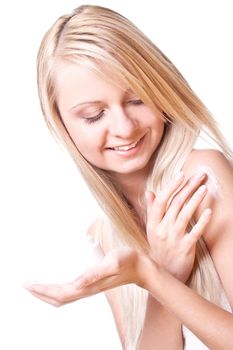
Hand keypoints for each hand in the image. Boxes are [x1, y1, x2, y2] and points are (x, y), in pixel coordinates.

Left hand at [23, 248, 148, 306]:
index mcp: (89, 286)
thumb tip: (77, 282)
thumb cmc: (128, 262)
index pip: (61, 293)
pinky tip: (55, 284)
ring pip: (63, 296)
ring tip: (35, 286)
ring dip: (47, 293)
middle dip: (41, 293)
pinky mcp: (91, 283)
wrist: (140, 268)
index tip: (29, 285)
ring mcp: (89, 288)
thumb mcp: (112, 262)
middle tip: (25, 285)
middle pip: (59, 297)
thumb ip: (95, 273)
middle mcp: (87, 290)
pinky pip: (70, 291)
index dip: (44, 290)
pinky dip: (57, 290)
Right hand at [146, 171, 211, 282]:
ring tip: (205, 188)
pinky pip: (195, 233)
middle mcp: (162, 229)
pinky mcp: (185, 248)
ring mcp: (173, 239)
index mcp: (153, 223)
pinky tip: (209, 212)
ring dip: (195, 200)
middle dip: (188, 187)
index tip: (181, 174)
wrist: (165, 274)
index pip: (162, 201)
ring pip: (184, 215)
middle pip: (176, 204)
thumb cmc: (159, 248)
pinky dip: (201, 222)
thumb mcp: (151, 229)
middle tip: (200, 175)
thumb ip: (152, 210)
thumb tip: (149, 192)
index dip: (171, 187)